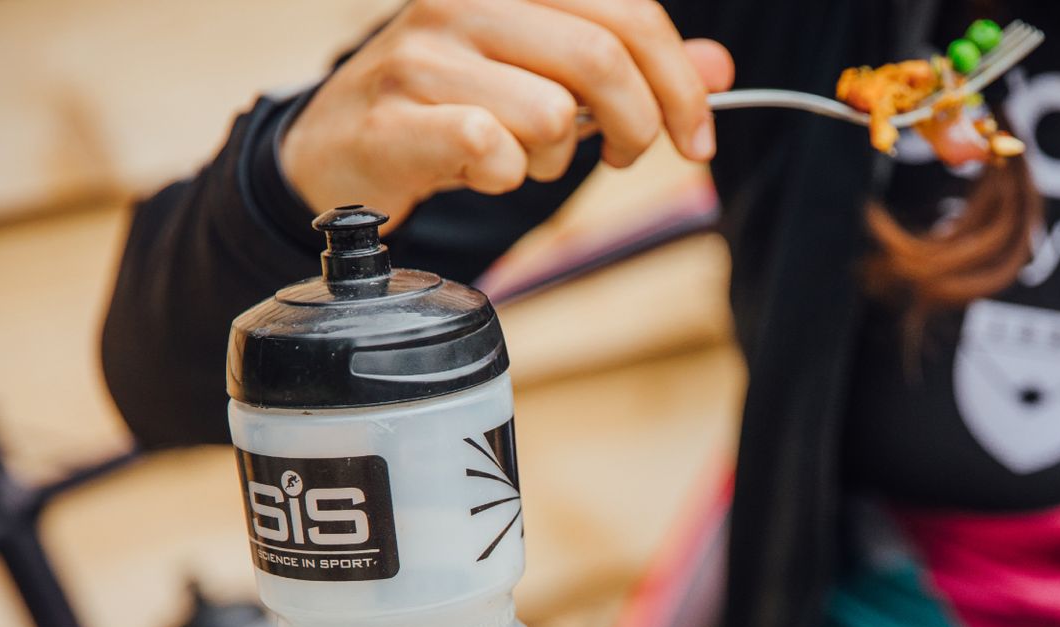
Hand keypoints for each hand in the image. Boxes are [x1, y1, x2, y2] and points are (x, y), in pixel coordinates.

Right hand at [280, 0, 734, 221]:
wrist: (342, 148)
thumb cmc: (454, 105)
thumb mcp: (548, 73)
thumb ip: (631, 67)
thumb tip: (718, 67)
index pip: (627, 11)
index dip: (680, 80)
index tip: (698, 138)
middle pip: (601, 58)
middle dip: (638, 125)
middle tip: (628, 155)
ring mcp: (422, 53)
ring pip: (549, 113)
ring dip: (557, 158)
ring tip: (529, 158)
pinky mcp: (394, 115)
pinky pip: (492, 150)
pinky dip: (507, 176)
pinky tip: (486, 171)